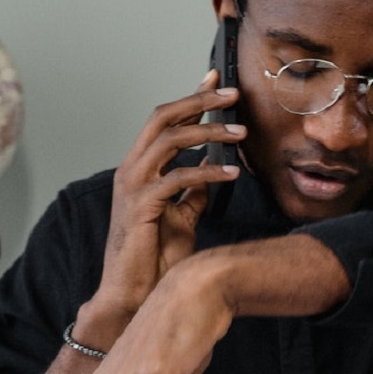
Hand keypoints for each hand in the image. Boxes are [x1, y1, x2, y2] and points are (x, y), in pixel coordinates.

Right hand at [94, 73, 243, 318]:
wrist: (133, 294)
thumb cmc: (155, 258)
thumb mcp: (181, 216)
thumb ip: (192, 191)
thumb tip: (212, 171)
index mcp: (139, 168)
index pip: (165, 121)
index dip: (191, 97)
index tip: (216, 80)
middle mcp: (131, 169)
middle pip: (163, 117)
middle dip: (199, 100)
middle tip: (233, 94)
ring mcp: (132, 185)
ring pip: (170, 140)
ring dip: (209, 132)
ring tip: (241, 134)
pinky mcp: (140, 205)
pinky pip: (178, 177)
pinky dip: (208, 172)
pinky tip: (231, 173)